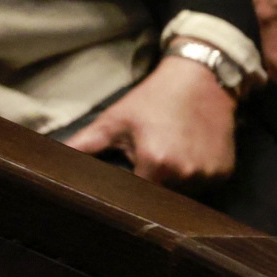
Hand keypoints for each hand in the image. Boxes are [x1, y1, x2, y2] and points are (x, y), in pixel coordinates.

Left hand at [65, 53, 238, 190]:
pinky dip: (197, 176)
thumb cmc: (154, 98)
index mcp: (156, 164)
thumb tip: (51, 158)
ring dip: (176, 183)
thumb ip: (84, 144)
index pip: (139, 199)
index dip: (132, 191)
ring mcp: (209, 173)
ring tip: (171, 156)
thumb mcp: (116, 119)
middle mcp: (186, 174)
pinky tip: (191, 154)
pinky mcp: (225, 170)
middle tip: (151, 161)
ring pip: (187, 194)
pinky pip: (206, 184)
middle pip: (163, 199)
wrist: (201, 77)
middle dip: (154, 185)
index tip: (130, 179)